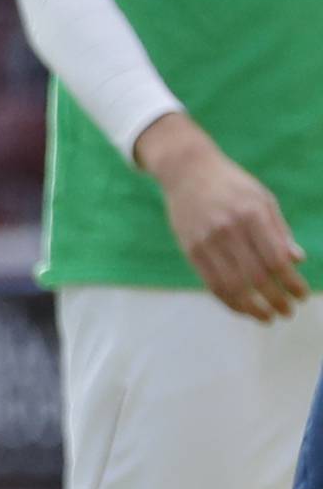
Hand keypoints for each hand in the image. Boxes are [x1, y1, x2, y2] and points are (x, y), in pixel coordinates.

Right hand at [135, 113, 307, 319]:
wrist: (187, 171)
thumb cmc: (232, 185)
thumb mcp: (262, 198)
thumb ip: (279, 230)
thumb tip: (297, 260)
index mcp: (252, 214)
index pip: (276, 259)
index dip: (291, 283)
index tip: (302, 296)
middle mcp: (229, 229)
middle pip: (256, 277)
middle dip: (276, 300)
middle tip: (288, 312)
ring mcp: (207, 241)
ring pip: (232, 286)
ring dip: (253, 308)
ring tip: (268, 318)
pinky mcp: (191, 250)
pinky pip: (212, 284)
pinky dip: (230, 302)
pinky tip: (244, 309)